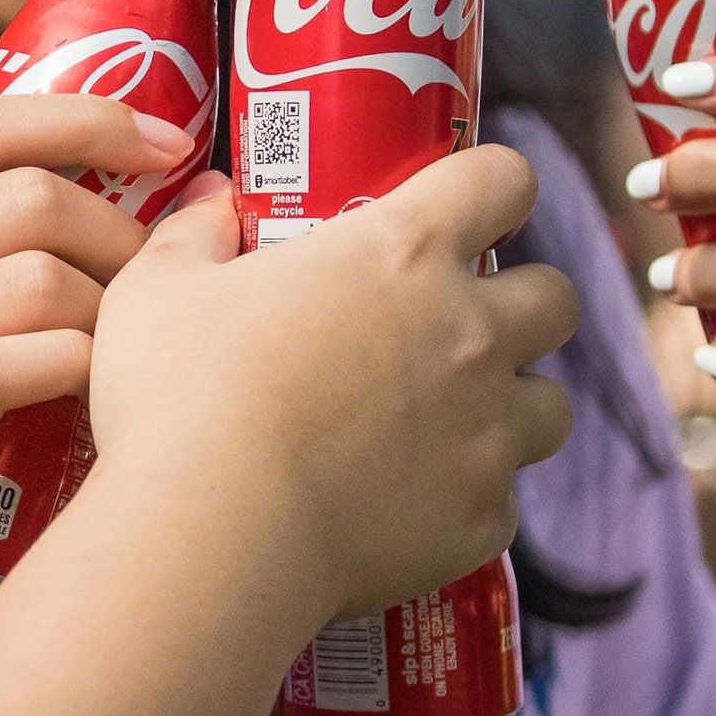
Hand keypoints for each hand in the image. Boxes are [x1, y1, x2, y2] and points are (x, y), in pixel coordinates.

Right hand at [0, 95, 192, 715]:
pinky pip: (17, 370)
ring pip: (33, 281)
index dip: (77, 115)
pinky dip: (79, 370)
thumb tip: (36, 206)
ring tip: (134, 344)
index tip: (159, 135)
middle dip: (119, 223)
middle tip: (159, 268)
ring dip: (116, 309)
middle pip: (18, 199)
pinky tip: (98, 394)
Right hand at [92, 150, 575, 619]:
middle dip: (522, 302)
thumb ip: (195, 232)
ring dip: (508, 406)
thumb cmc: (182, 394)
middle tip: (452, 323)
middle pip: (557, 296)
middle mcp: (470, 333)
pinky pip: (499, 503)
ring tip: (440, 424)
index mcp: (402, 252)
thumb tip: (213, 201)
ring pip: (550, 406)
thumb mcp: (158, 288)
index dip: (493, 185)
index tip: (467, 204)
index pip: (502, 180)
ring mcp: (488, 432)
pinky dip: (462, 499)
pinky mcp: (481, 520)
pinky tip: (401, 505)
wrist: (213, 535)